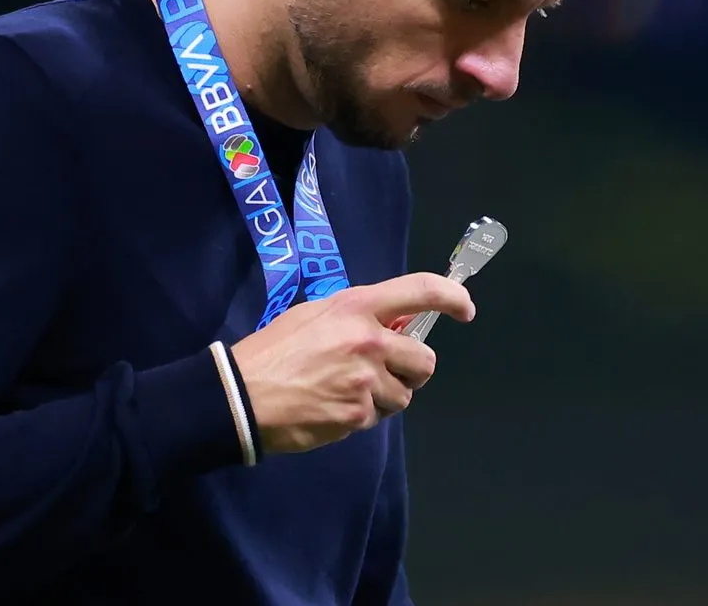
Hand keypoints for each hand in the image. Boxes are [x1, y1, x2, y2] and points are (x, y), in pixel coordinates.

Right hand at [228, 273, 474, 455]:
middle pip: (424, 360)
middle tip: (386, 372)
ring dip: (385, 396)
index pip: (420, 291)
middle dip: (411, 369)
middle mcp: (369, 340)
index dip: (452, 298)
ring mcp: (366, 380)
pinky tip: (332, 406)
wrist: (242, 395)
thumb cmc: (274, 350)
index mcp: (357, 307)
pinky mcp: (358, 414)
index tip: (465, 309)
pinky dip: (361, 415)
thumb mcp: (314, 315)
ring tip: (347, 391)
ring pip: (404, 395)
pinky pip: (378, 416)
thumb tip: (397, 326)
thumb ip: (358, 317)